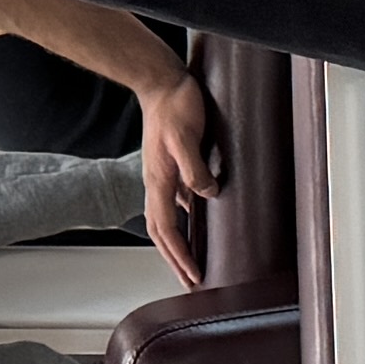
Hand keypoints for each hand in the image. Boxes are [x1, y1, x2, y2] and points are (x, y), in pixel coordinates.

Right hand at [134, 65, 224, 278]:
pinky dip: (182, 220)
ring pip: (165, 219)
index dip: (180, 255)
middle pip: (161, 232)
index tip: (194, 275)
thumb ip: (195, 167)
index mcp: (158, 180)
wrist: (160, 81)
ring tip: (190, 261)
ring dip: (176, 244)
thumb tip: (208, 194)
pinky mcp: (168, 165)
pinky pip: (174, 201)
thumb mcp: (186, 136)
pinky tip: (197, 221)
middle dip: (174, 259)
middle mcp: (156, 182)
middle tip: (189, 281)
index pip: (167, 229)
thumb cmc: (174, 105)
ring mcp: (161, 175)